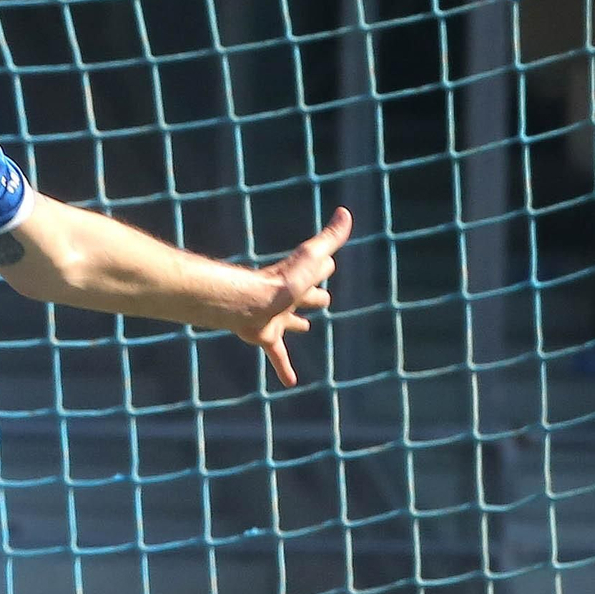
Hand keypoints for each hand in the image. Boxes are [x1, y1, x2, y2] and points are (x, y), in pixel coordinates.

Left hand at [233, 207, 351, 386]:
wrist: (249, 304)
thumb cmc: (283, 280)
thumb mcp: (311, 256)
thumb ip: (330, 238)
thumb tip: (345, 212)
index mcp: (301, 279)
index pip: (317, 269)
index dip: (322, 266)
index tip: (326, 263)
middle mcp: (289, 297)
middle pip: (306, 296)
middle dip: (314, 295)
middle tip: (322, 298)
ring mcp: (277, 316)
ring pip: (290, 320)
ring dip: (296, 323)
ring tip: (304, 327)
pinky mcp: (267, 336)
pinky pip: (278, 354)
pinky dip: (284, 367)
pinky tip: (290, 382)